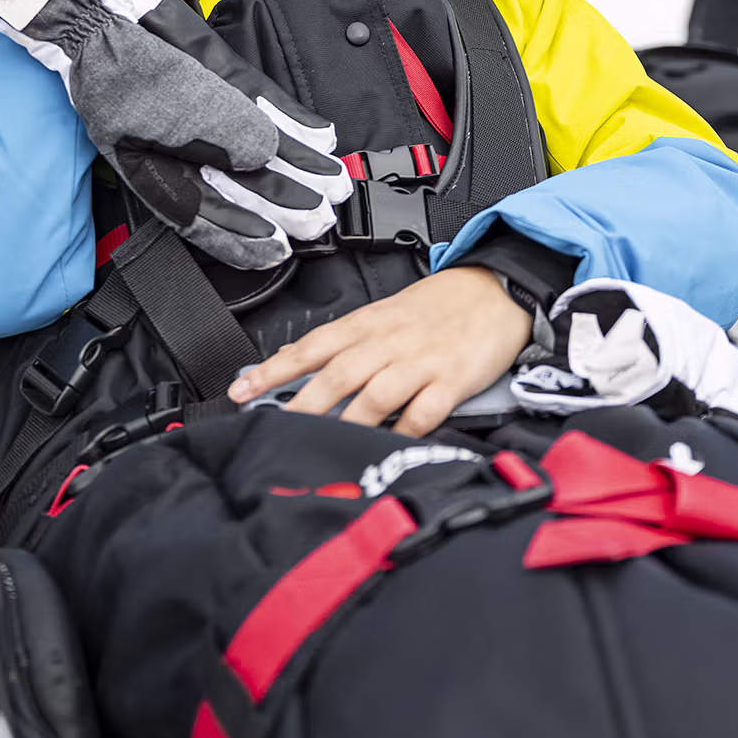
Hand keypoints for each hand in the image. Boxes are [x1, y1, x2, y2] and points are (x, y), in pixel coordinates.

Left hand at [227, 267, 531, 432]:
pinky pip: (423, 412)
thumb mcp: (384, 313)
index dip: (274, 369)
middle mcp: (389, 341)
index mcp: (367, 322)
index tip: (242, 391)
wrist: (495, 289)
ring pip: (375, 395)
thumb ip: (343, 341)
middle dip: (303, 404)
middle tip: (275, 429)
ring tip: (324, 447)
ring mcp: (421, 361)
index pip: (311, 346)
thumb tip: (295, 362)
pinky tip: (389, 446)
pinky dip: (404, 431)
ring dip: (348, 422)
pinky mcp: (453, 381)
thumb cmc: (438, 305)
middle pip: (337, 374)